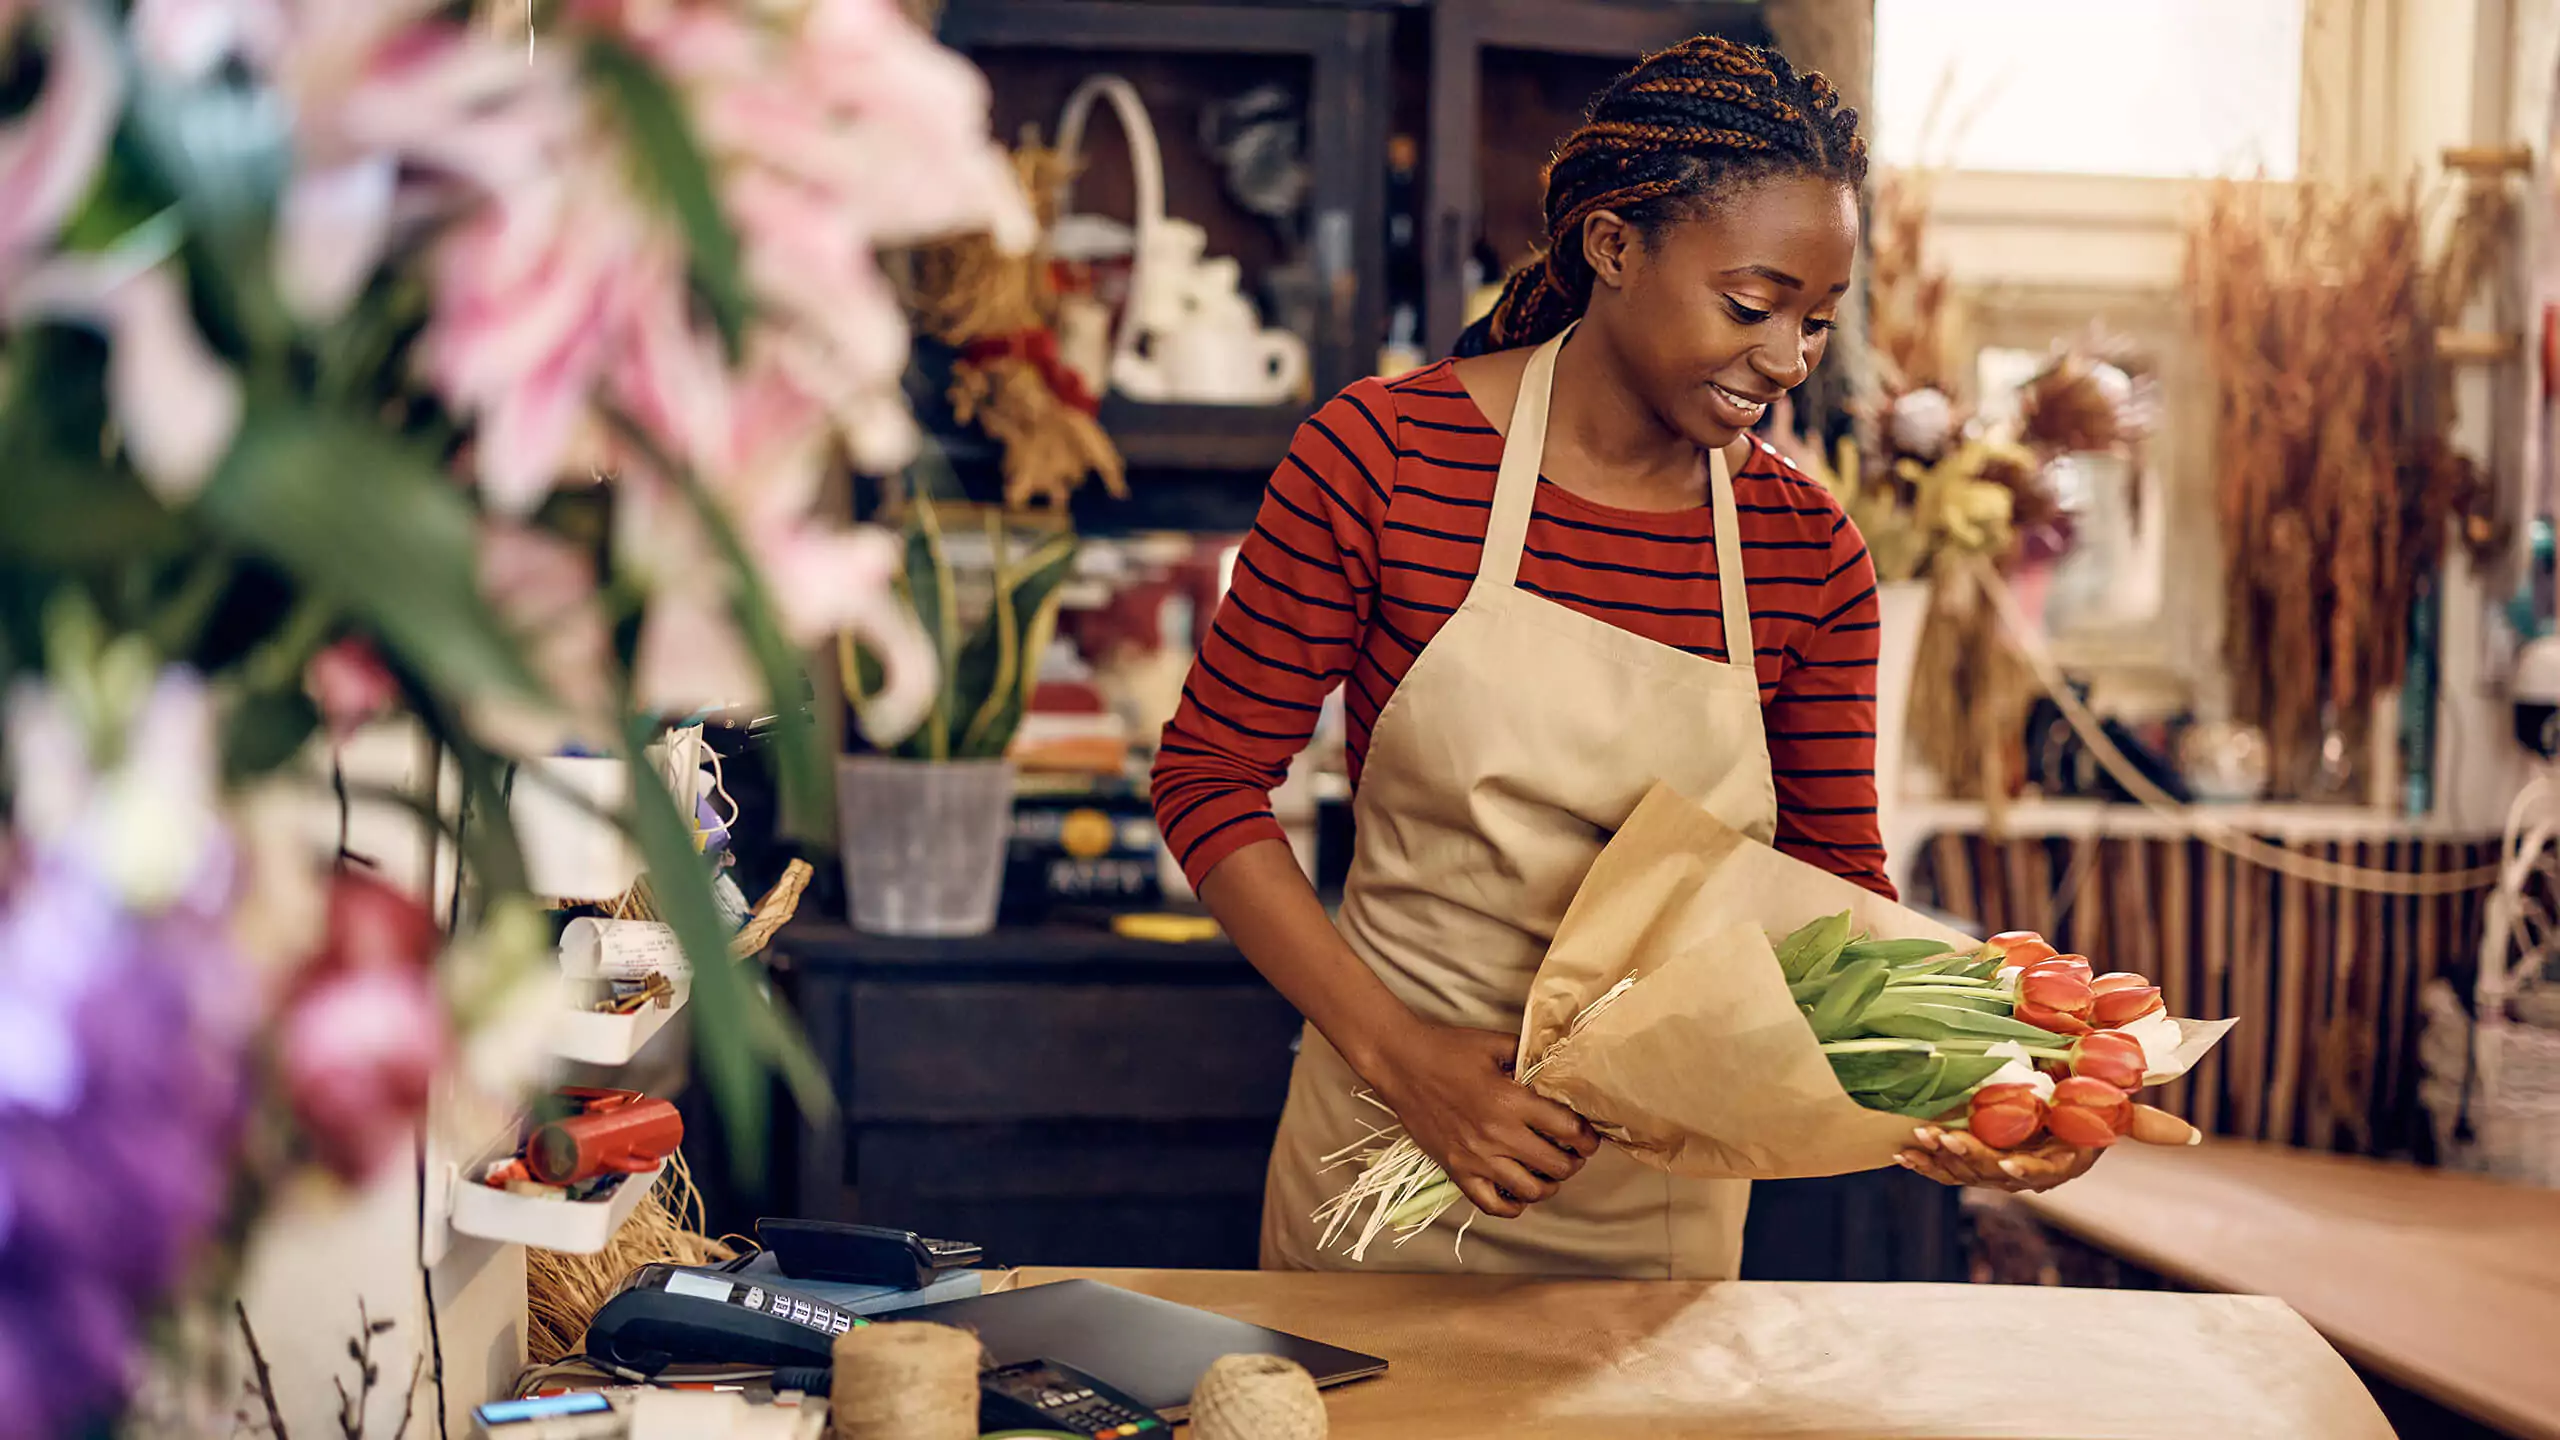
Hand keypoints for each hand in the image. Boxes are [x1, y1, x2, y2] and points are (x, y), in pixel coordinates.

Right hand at [1363, 1021, 1598, 1219]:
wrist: (1399, 1063)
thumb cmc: (1447, 1049)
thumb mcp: (1495, 1044)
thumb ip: (1530, 1057)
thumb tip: (1559, 1068)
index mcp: (1510, 1101)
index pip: (1568, 1129)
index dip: (1587, 1137)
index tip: (1589, 1137)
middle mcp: (1497, 1135)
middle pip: (1555, 1165)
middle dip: (1574, 1161)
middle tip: (1574, 1153)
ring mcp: (1475, 1158)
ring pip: (1530, 1191)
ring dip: (1550, 1185)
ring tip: (1550, 1174)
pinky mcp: (1456, 1170)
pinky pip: (1492, 1205)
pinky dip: (1513, 1206)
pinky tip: (1519, 1193)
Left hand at [1895, 1102, 2196, 1192]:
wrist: (2054, 1093)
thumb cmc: (2085, 1097)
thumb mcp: (2109, 1106)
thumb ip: (2140, 1122)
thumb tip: (2193, 1138)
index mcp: (2062, 1160)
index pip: (2045, 1172)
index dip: (2025, 1170)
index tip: (2006, 1165)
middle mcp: (2029, 1169)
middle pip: (1995, 1172)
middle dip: (1967, 1158)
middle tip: (1941, 1138)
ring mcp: (1997, 1165)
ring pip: (1966, 1172)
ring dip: (1939, 1159)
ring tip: (1916, 1140)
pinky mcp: (1970, 1158)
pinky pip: (1946, 1168)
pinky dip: (1924, 1161)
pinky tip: (1900, 1152)